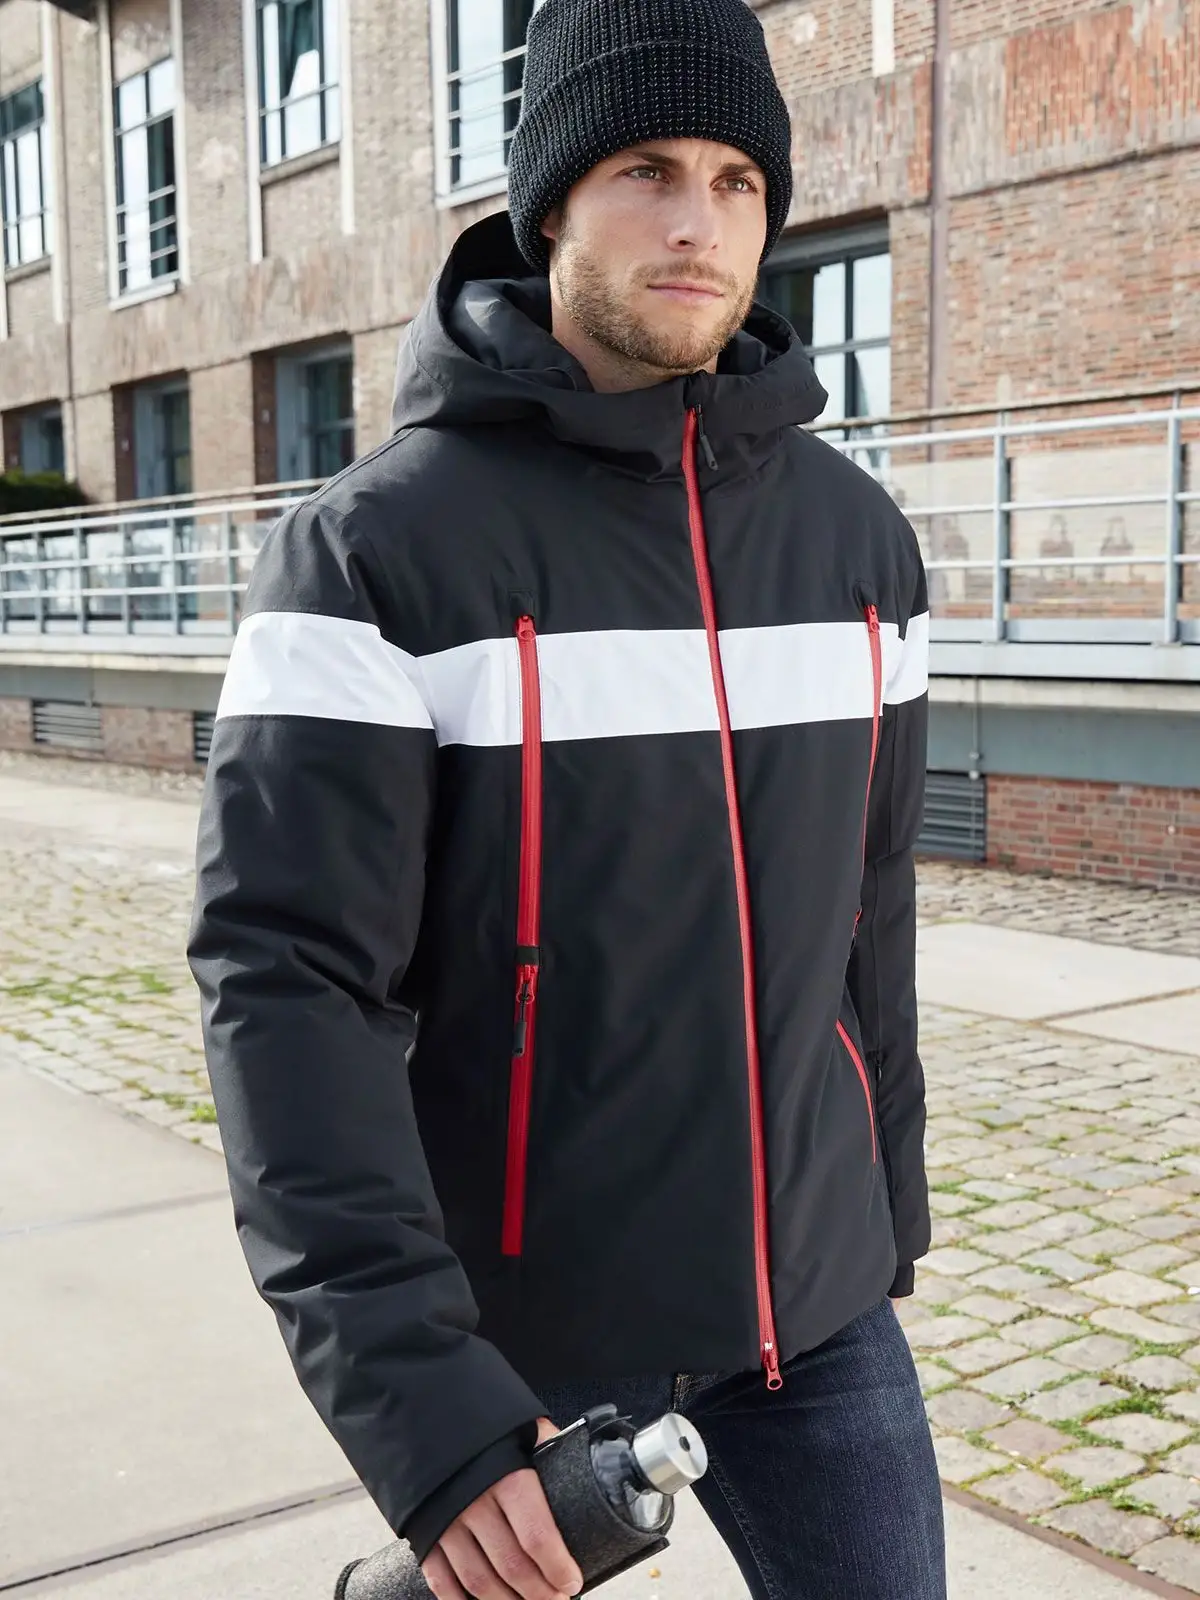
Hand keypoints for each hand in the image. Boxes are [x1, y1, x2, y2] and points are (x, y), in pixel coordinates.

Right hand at [421, 1418, 582, 1598]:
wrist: (417, 1405)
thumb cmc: (478, 1419)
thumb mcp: (519, 1424)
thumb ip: (548, 1444)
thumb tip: (583, 1459)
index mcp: (506, 1475)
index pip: (538, 1536)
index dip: (557, 1567)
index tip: (572, 1582)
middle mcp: (474, 1502)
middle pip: (512, 1566)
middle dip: (539, 1592)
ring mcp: (445, 1522)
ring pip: (479, 1582)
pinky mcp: (422, 1533)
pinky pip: (441, 1581)